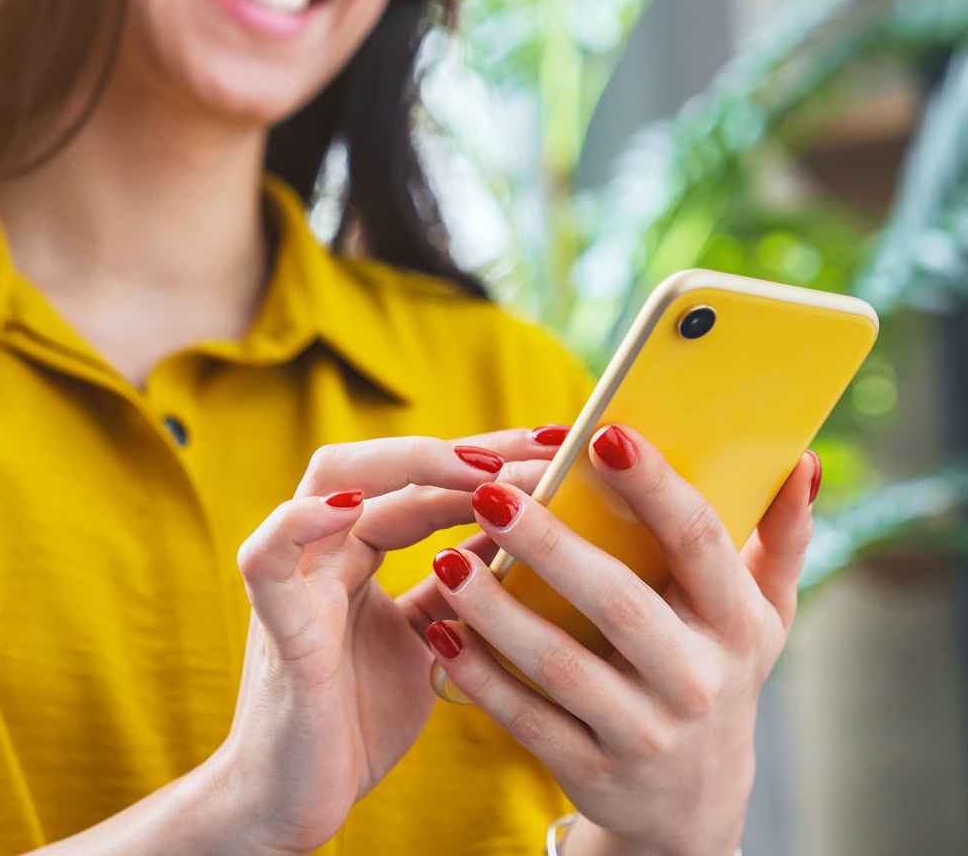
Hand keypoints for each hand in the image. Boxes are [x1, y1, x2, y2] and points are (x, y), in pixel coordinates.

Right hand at [216, 428, 560, 854]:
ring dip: (407, 465)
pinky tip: (351, 506)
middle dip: (464, 448)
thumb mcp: (429, 642)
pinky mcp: (275, 624)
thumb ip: (458, 588)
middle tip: (543, 446)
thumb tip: (522, 536)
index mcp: (358, 555)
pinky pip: (269, 556)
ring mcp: (296, 580)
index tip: (561, 448)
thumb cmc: (356, 723)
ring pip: (329, 481)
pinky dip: (302, 522)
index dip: (490, 460)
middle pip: (383, 464)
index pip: (423, 482)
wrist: (295, 804)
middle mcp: (325, 552)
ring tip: (481, 467)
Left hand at [426, 424, 816, 855]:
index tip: (605, 434)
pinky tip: (440, 631)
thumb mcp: (762, 616)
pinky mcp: (592, 769)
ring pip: (562, 665)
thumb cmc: (718, 672)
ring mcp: (643, 731)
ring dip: (499, 611)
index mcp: (734, 622)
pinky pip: (527, 719)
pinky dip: (480, 677)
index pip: (697, 542)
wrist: (693, 804)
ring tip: (447, 559)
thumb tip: (799, 459)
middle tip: (490, 492)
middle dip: (550, 544)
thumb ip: (780, 538)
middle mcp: (695, 678)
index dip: (654, 487)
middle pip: (618, 602)